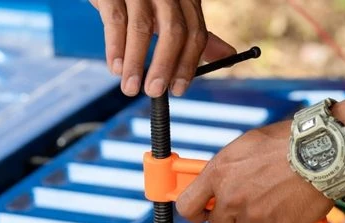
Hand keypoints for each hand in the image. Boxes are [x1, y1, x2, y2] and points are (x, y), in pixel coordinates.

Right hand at [90, 0, 235, 96]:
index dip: (188, 64)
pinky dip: (115, 48)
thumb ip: (195, 34)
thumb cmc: (144, 0)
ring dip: (135, 63)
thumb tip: (229, 56)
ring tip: (130, 88)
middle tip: (154, 92)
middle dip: (165, 66)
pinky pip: (115, 20)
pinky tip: (116, 68)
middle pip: (173, 31)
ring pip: (141, 28)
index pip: (195, 33)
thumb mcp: (172, 14)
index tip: (177, 90)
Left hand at [176, 121, 333, 222]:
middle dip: (229, 222)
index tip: (205, 213)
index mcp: (219, 172)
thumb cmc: (287, 143)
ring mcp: (253, 214)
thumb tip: (215, 184)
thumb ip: (226, 168)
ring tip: (270, 208)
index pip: (187, 207)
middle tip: (247, 210)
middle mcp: (231, 196)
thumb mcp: (247, 145)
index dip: (196, 213)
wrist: (323, 151)